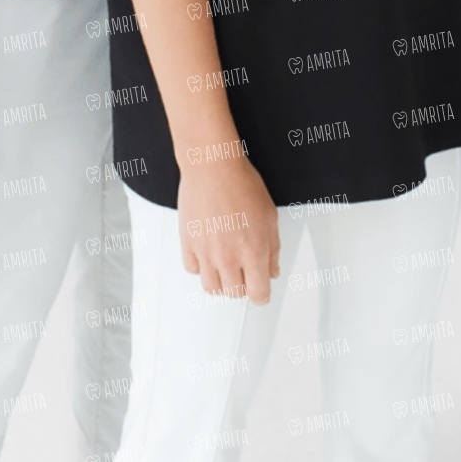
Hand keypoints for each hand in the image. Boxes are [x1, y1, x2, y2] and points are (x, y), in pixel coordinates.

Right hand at [177, 158, 280, 303]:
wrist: (212, 166)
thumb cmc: (242, 183)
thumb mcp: (270, 216)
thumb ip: (273, 249)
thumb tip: (271, 271)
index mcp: (254, 252)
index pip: (259, 295)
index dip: (261, 294)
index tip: (260, 288)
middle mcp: (229, 257)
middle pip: (235, 294)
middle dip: (242, 285)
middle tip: (243, 269)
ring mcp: (206, 252)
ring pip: (212, 288)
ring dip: (220, 280)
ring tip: (224, 263)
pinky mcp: (188, 243)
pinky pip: (192, 269)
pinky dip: (200, 265)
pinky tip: (207, 251)